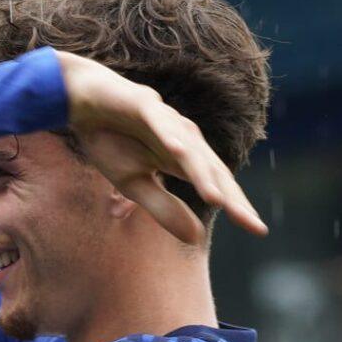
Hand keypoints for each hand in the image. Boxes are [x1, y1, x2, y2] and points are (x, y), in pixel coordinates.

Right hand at [55, 51, 267, 241]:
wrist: (84, 103)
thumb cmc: (111, 142)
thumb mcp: (135, 185)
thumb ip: (165, 209)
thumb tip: (197, 238)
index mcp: (184, 160)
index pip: (217, 186)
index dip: (237, 207)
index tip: (258, 231)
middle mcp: (184, 139)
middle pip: (213, 170)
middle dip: (232, 197)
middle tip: (250, 223)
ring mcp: (167, 120)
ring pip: (189, 150)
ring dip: (202, 174)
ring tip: (215, 199)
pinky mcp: (144, 105)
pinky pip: (159, 122)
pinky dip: (169, 135)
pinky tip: (178, 151)